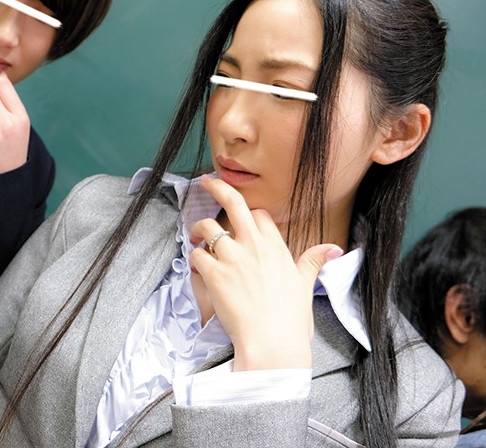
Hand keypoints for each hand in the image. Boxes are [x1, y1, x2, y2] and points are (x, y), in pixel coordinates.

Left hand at [188, 176, 342, 370]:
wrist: (272, 344)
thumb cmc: (290, 320)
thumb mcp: (305, 285)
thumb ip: (313, 261)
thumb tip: (333, 248)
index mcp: (276, 246)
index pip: (259, 214)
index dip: (248, 214)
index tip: (241, 215)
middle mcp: (254, 245)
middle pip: (233, 203)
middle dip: (218, 188)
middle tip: (208, 183)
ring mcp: (232, 257)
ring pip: (207, 227)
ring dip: (198, 229)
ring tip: (195, 236)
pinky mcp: (214, 273)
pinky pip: (195, 254)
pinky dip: (193, 258)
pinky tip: (196, 266)